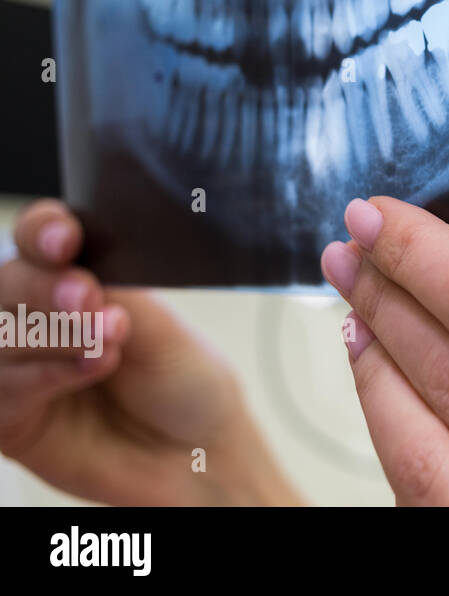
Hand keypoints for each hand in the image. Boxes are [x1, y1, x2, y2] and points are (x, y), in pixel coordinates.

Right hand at [0, 199, 302, 504]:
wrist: (198, 448)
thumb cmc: (184, 379)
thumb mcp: (160, 326)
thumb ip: (113, 294)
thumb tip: (76, 270)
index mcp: (76, 274)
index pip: (41, 236)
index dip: (44, 230)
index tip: (65, 241)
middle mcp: (38, 315)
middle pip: (8, 282)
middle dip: (44, 287)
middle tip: (87, 297)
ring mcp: (20, 365)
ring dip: (52, 336)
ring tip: (109, 341)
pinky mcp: (11, 417)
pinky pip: (2, 390)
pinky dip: (45, 376)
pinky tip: (91, 369)